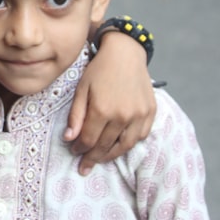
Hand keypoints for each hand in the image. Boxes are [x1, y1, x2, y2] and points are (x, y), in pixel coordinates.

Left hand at [65, 31, 156, 174]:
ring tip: (101, 159)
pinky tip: (120, 145)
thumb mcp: (81, 89)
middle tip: (85, 167)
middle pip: (105, 146)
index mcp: (102, 110)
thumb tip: (69, 139)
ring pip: (125, 146)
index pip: (89, 140)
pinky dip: (130, 143)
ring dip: (111, 155)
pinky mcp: (150, 112)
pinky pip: (141, 136)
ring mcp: (139, 115)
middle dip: (93, 158)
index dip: (80, 149)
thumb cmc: (99, 70)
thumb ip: (76, 116)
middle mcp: (122, 116)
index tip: (74, 152)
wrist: (125, 53)